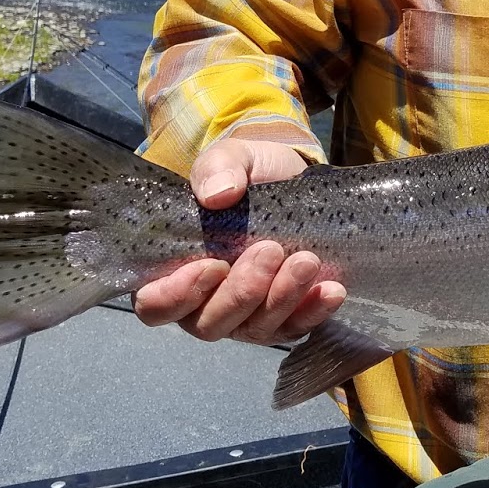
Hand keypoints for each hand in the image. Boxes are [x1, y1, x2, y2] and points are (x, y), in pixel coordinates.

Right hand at [133, 137, 345, 344]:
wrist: (294, 179)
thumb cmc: (248, 175)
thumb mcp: (231, 158)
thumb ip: (216, 168)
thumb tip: (218, 193)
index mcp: (176, 270)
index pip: (156, 305)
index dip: (175, 296)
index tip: (210, 266)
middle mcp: (206, 302)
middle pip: (210, 323)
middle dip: (241, 293)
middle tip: (269, 250)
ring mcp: (247, 316)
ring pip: (255, 329)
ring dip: (281, 298)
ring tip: (306, 261)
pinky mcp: (286, 316)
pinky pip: (296, 328)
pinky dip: (313, 312)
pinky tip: (332, 289)